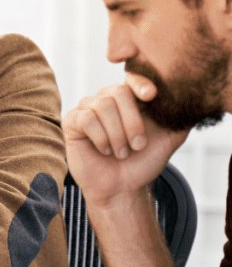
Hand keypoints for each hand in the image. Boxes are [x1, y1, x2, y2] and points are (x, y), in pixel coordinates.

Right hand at [62, 73, 187, 207]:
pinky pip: (86, 119)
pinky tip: (103, 151)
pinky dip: (100, 137)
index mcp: (129, 100)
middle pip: (118, 92)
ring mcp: (87, 109)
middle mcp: (107, 100)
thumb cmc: (142, 163)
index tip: (150, 96)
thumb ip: (180, 118)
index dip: (140, 83)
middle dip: (131, 121)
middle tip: (138, 145)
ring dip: (116, 134)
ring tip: (121, 153)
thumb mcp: (169, 139)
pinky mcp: (72, 121)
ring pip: (102, 106)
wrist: (121, 188)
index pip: (132, 78)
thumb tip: (195, 101)